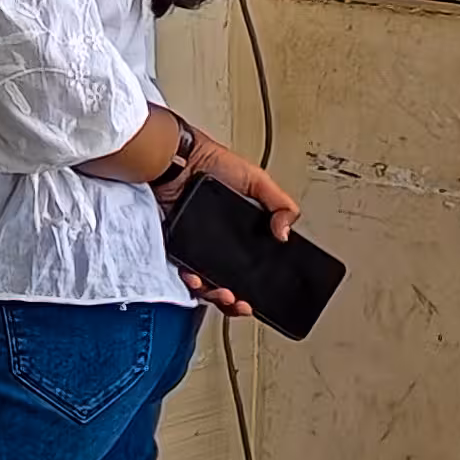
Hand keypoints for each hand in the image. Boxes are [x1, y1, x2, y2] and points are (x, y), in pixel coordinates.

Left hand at [165, 136, 298, 320]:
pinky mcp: (175, 244)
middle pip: (230, 280)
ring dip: (216, 294)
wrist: (176, 157)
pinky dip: (191, 280)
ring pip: (207, 280)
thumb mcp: (257, 181)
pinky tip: (196, 280)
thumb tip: (285, 235)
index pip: (254, 264)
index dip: (260, 282)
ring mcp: (196, 245)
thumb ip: (280, 205)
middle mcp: (218, 242)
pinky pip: (183, 269)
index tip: (267, 296)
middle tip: (243, 303)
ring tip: (224, 295)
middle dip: (237, 299)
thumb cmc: (211, 161)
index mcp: (240, 231)